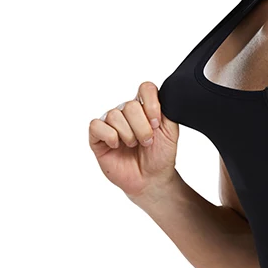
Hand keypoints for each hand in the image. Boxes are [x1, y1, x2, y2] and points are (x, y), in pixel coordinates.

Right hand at [89, 81, 178, 197]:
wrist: (151, 178)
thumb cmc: (160, 155)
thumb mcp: (171, 130)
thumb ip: (168, 110)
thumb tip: (165, 94)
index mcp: (144, 107)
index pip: (145, 88)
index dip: (151, 104)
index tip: (157, 124)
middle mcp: (126, 112)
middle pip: (130, 105)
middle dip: (142, 127)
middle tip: (147, 142)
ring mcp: (111, 123)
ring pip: (114, 115)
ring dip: (128, 134)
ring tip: (133, 145)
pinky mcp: (97, 137)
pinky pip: (96, 126)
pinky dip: (109, 136)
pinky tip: (116, 146)